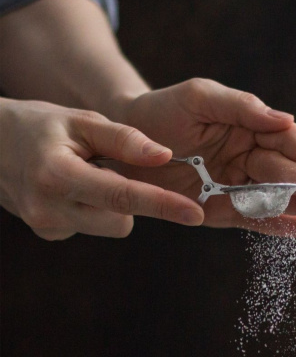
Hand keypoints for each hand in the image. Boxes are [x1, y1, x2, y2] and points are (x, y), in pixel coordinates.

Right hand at [0, 99, 201, 240]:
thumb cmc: (38, 126)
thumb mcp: (80, 121)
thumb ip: (124, 139)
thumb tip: (166, 156)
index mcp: (58, 175)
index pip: (122, 196)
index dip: (162, 205)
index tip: (195, 214)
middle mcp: (50, 209)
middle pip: (122, 220)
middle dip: (129, 198)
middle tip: (108, 168)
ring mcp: (47, 227)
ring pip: (109, 225)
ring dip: (110, 203)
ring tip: (84, 174)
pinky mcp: (49, 235)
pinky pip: (91, 227)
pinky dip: (91, 209)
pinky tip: (71, 189)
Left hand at [113, 78, 295, 236]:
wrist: (124, 142)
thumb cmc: (163, 111)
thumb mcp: (201, 97)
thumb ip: (242, 106)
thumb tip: (286, 119)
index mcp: (248, 126)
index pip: (284, 140)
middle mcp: (247, 157)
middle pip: (283, 170)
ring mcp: (236, 185)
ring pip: (273, 196)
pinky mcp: (222, 211)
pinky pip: (253, 218)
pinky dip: (277, 224)